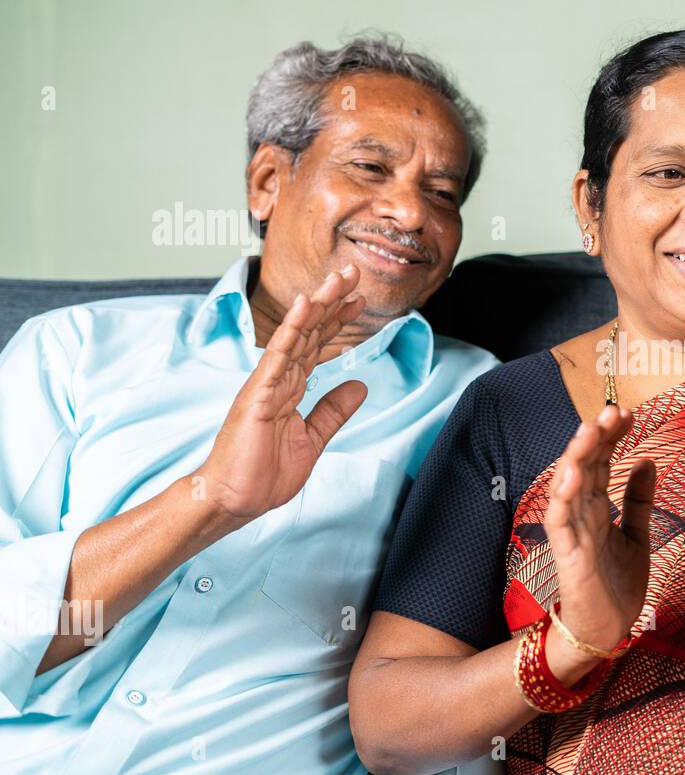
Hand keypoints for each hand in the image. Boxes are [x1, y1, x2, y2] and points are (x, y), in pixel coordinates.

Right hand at [195, 265, 368, 521]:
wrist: (234, 501)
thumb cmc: (263, 474)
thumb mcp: (313, 439)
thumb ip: (333, 411)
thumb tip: (360, 385)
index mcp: (289, 389)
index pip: (316, 346)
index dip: (336, 322)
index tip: (358, 300)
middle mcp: (277, 380)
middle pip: (308, 333)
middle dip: (331, 302)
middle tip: (352, 273)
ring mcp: (266, 385)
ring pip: (295, 337)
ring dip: (316, 306)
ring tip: (336, 281)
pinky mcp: (257, 396)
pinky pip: (277, 357)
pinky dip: (292, 330)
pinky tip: (305, 307)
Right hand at [544, 404, 653, 653]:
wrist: (607, 631)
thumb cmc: (617, 584)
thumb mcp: (637, 534)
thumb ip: (638, 500)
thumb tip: (646, 460)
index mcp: (596, 508)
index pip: (600, 462)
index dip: (611, 437)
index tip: (627, 413)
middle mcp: (581, 515)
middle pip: (584, 467)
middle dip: (596, 438)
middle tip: (612, 410)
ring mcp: (573, 533)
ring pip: (569, 487)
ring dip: (577, 457)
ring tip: (589, 430)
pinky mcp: (569, 556)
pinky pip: (561, 522)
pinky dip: (564, 497)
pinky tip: (571, 475)